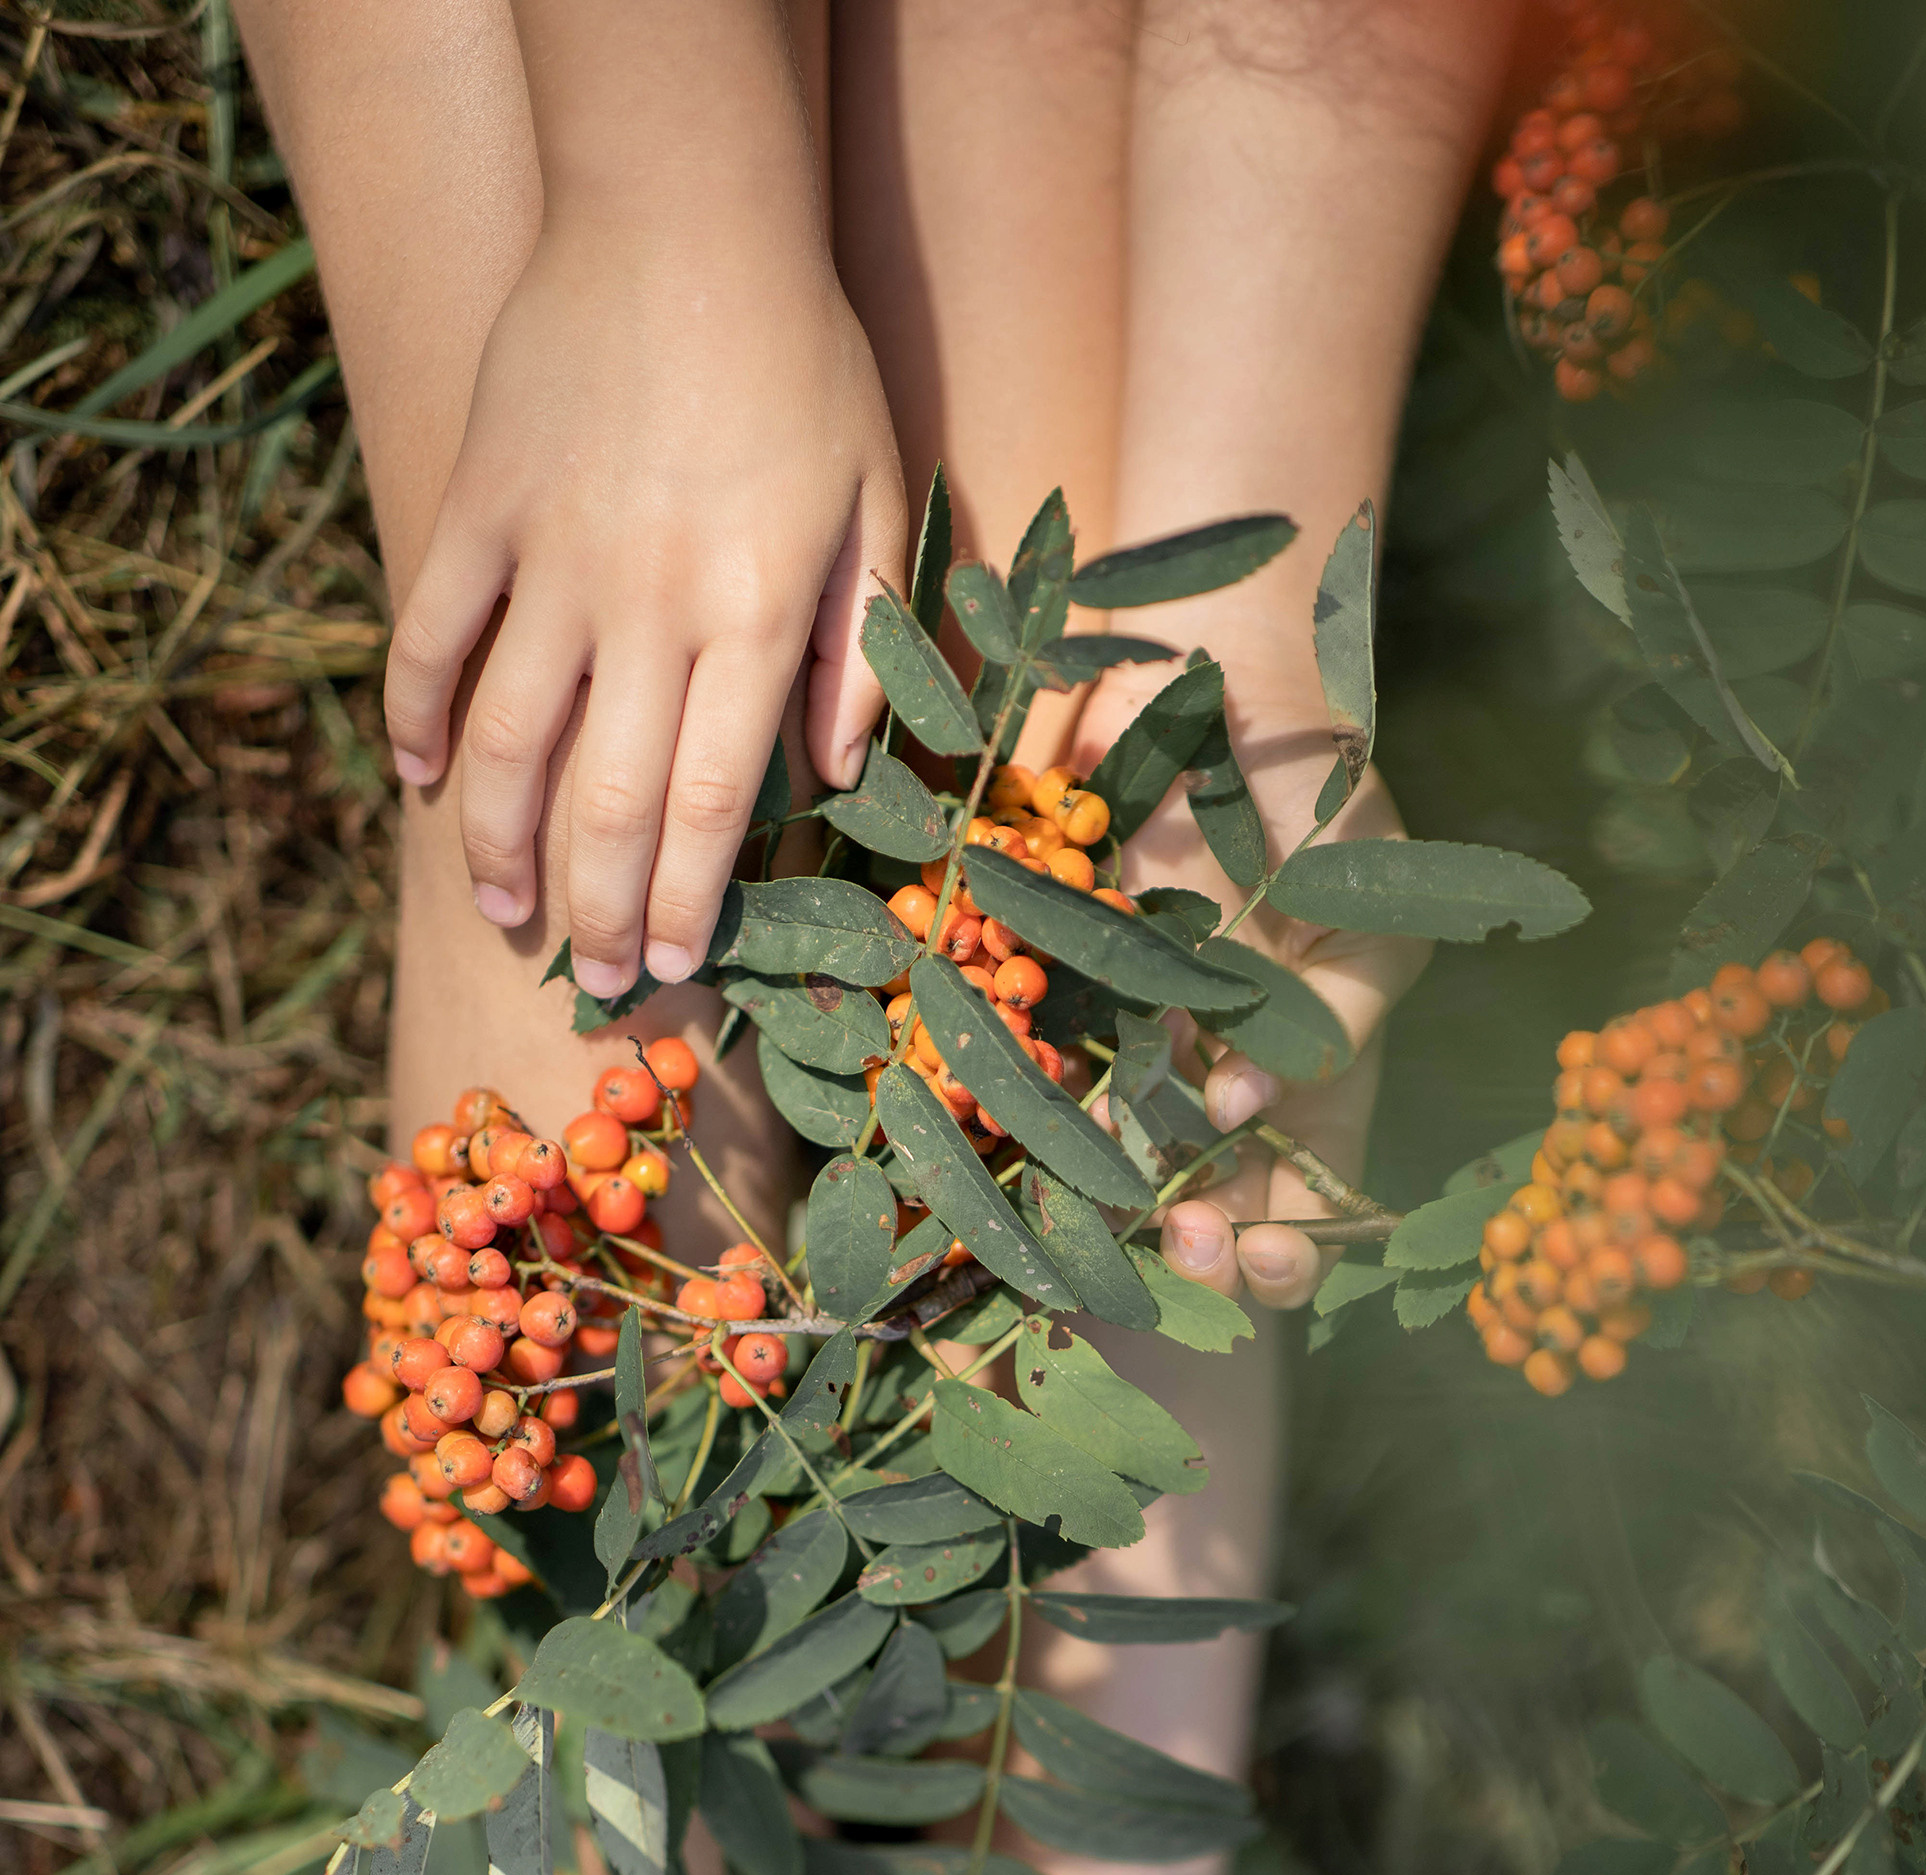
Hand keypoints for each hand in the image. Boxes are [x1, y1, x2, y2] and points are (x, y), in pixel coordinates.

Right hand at [384, 208, 903, 1001]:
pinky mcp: (479, 503)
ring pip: (508, 740)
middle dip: (595, 910)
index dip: (683, 901)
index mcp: (751, 618)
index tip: (667, 967)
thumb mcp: (876, 499)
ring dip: (500, 846)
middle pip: (605, 800)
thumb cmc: (804, 360)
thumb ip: (861, 645)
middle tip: (587, 981)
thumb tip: (838, 775)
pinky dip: (418, 715)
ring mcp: (550, 557)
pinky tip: (423, 781)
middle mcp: (646, 608)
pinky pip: (433, 633)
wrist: (684, 211)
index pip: (708, 803)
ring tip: (506, 916)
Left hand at [1068, 673, 1429, 1308]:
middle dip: (1211, 1255)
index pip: (1313, 1201)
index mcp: (1322, 1071)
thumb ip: (1333, 1014)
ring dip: (1129, 1213)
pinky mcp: (1084, 1006)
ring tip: (1121, 1217)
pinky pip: (1071, 1090)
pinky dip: (1060, 1130)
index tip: (1265, 1246)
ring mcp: (1157, 1048)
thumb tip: (1244, 1107)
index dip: (1291, 1252)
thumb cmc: (1317, 795)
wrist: (1211, 691)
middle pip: (1225, 1214)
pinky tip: (1053, 1149)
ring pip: (1141, 1174)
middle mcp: (1236, 1079)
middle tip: (1190, 1239)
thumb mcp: (1368, 907)